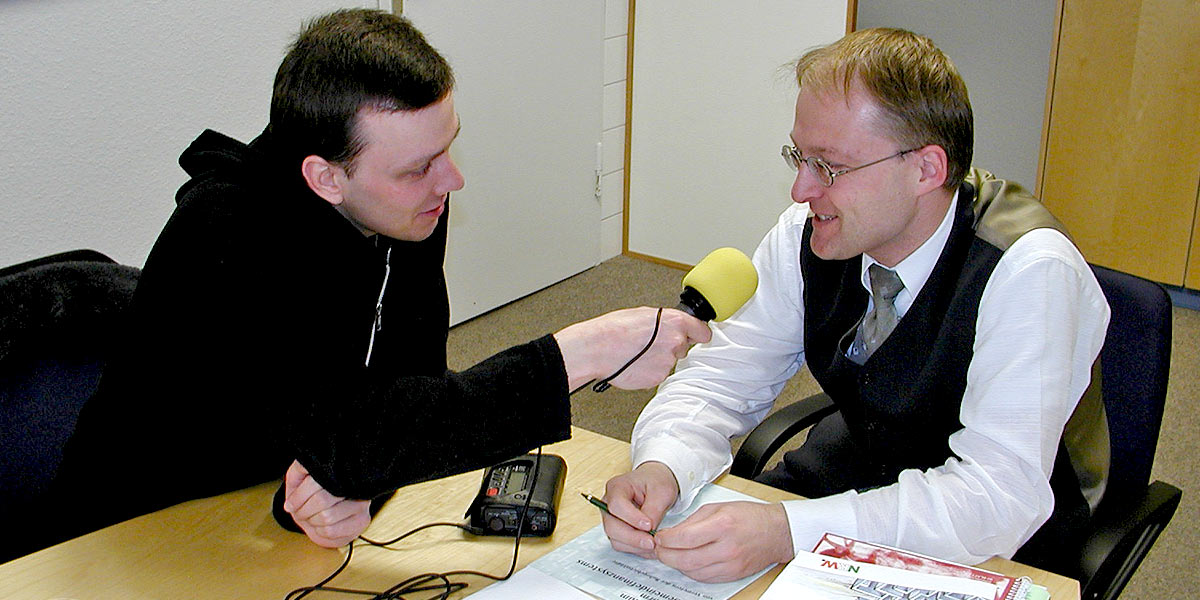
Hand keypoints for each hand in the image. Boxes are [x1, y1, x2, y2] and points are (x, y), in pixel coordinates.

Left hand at [282, 460, 371, 547]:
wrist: (327, 512)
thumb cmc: (314, 495)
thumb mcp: (302, 478)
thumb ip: (298, 472)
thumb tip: (298, 483)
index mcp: (339, 470)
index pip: (314, 482)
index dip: (297, 497)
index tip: (290, 504)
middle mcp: (354, 484)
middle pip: (321, 500)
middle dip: (303, 511)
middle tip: (300, 512)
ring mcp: (362, 502)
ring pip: (327, 517)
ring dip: (312, 522)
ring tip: (312, 518)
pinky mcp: (362, 521)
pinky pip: (332, 531)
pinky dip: (320, 532)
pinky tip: (322, 526)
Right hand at [554, 307, 711, 390]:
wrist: (598, 349)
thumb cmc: (614, 330)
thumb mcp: (643, 314)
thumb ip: (664, 321)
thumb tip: (670, 325)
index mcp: (675, 322)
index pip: (703, 332)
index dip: (698, 334)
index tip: (696, 337)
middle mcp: (676, 341)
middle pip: (683, 348)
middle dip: (671, 347)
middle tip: (650, 345)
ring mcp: (668, 361)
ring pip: (669, 362)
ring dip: (657, 360)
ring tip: (637, 354)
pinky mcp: (658, 377)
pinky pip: (658, 374)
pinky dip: (649, 371)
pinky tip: (635, 364)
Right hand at [601, 462, 679, 558]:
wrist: (656, 483)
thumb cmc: (656, 481)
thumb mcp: (662, 491)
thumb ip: (654, 510)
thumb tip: (649, 531)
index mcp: (617, 487)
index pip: (616, 505)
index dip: (631, 518)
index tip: (649, 525)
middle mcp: (609, 503)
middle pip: (612, 526)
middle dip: (633, 538)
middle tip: (652, 542)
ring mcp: (611, 518)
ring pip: (615, 539)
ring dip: (635, 546)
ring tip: (654, 545)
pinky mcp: (617, 530)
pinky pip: (622, 544)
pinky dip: (635, 549)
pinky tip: (650, 547)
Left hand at [654, 501, 793, 582]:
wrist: (776, 532)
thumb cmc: (749, 516)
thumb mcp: (718, 507)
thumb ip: (693, 521)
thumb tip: (672, 533)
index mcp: (722, 525)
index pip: (684, 538)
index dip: (665, 540)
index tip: (659, 537)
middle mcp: (726, 547)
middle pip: (685, 560)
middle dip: (665, 555)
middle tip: (659, 549)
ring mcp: (730, 564)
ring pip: (693, 572)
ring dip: (677, 565)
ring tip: (671, 554)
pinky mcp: (732, 575)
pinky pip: (704, 578)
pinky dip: (692, 571)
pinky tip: (688, 562)